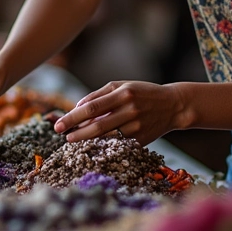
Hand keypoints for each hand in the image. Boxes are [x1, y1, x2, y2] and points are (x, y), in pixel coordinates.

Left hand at [53, 80, 182, 146]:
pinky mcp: (141, 140)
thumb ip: (99, 95)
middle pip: (97, 125)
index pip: (92, 107)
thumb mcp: (121, 86)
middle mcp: (129, 110)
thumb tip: (77, 107)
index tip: (59, 124)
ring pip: (106, 137)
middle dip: (76, 131)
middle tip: (62, 135)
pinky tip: (92, 144)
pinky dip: (103, 144)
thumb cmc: (141, 92)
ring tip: (73, 139)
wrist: (172, 105)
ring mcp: (136, 127)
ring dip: (87, 139)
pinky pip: (117, 144)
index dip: (73, 117)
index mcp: (122, 94)